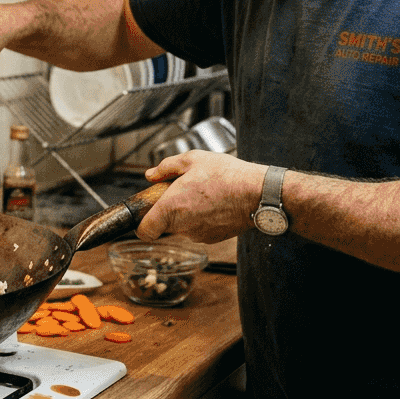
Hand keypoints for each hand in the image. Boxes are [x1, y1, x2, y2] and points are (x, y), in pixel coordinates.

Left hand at [136, 150, 265, 243]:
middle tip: (182, 191)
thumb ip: (166, 167)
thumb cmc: (226, 175)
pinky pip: (200, 229)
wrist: (258, 193)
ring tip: (204, 193)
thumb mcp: (192, 159)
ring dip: (188, 213)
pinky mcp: (213, 238)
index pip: (144, 232)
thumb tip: (151, 175)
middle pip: (164, 225)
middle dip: (169, 210)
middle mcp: (182, 226)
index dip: (141, 225)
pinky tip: (216, 203)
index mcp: (171, 208)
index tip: (146, 214)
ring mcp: (198, 235)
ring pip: (183, 226)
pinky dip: (203, 219)